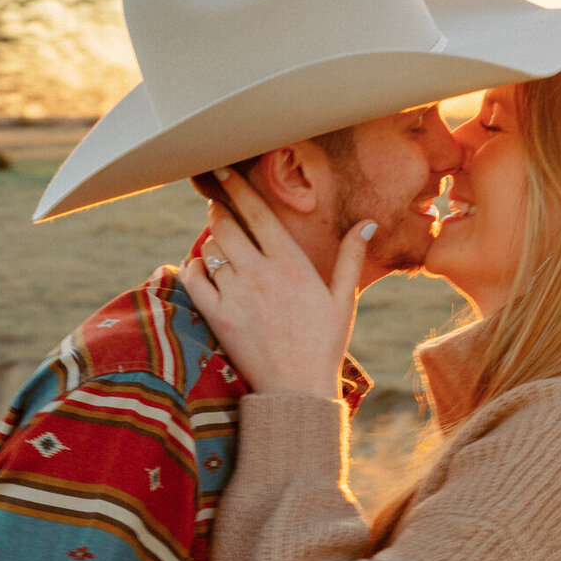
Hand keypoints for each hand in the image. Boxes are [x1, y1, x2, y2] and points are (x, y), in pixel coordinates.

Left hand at [181, 169, 375, 396]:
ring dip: (211, 240)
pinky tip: (202, 268)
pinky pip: (193, 277)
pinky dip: (193, 267)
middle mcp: (261, 274)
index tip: (223, 172)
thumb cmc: (325, 344)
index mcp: (292, 264)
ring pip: (210, 249)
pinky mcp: (217, 316)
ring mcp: (236, 294)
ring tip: (219, 242)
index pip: (258, 213)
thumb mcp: (343, 299)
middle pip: (226, 225)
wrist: (298, 389)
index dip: (237, 187)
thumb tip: (368, 224)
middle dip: (218, 209)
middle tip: (217, 205)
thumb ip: (351, 257)